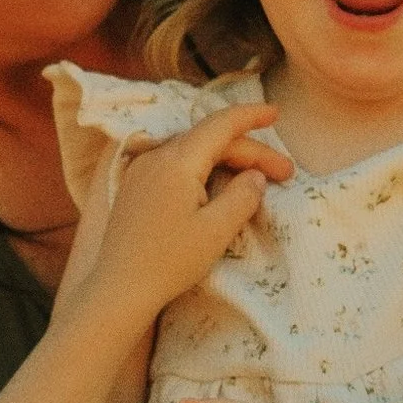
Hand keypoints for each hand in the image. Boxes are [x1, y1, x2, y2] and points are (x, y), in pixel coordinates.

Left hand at [69, 106, 289, 334]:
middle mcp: (156, 157)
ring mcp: (142, 171)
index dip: (251, 116)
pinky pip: (176, 165)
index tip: (276, 113)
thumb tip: (255, 176)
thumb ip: (242, 197)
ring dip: (227, 159)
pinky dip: (204, 168)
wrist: (118, 289)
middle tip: (284, 173)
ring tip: (256, 178)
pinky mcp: (136, 188)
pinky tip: (219, 185)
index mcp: (177, 162)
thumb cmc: (169, 261)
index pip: (220, 125)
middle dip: (249, 151)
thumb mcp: (216, 231)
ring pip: (193, 152)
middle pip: (209, 140)